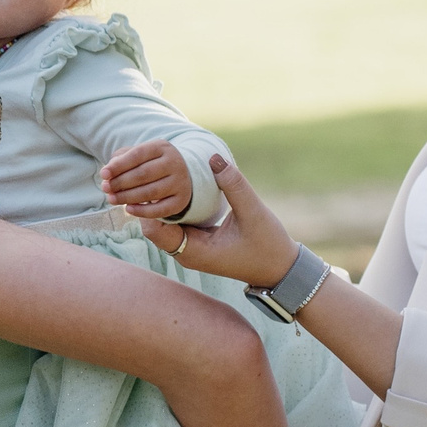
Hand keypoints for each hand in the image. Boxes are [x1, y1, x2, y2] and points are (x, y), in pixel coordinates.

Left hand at [98, 140, 193, 219]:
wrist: (180, 174)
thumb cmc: (151, 163)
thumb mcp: (139, 155)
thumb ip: (121, 159)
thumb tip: (108, 173)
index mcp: (162, 147)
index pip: (138, 154)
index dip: (119, 165)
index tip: (103, 174)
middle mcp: (174, 163)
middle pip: (143, 174)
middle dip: (121, 182)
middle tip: (106, 188)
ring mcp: (180, 182)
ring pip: (151, 192)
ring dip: (128, 197)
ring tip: (112, 199)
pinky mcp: (181, 200)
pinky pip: (160, 209)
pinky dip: (142, 212)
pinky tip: (128, 209)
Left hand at [140, 155, 297, 287]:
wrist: (280, 269)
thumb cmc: (268, 246)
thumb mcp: (253, 213)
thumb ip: (234, 185)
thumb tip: (214, 157)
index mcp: (193, 252)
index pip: (153, 228)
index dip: (147, 203)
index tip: (150, 176)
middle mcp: (186, 252)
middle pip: (152, 225)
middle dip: (147, 200)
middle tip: (147, 169)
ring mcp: (190, 248)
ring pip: (162, 223)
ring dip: (159, 201)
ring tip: (157, 172)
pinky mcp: (198, 241)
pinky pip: (176, 222)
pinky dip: (173, 205)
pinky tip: (175, 184)